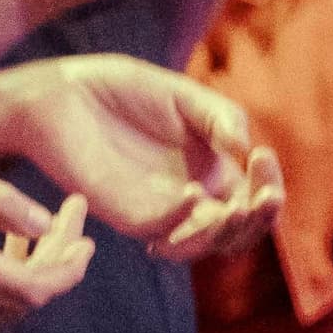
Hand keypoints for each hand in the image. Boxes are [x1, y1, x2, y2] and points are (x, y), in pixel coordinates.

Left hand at [9, 54, 283, 263]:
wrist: (63, 92)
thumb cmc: (122, 89)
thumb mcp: (184, 96)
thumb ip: (220, 117)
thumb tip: (246, 148)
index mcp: (211, 171)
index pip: (254, 197)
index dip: (269, 186)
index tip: (262, 155)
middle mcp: (189, 198)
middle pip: (238, 231)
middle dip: (259, 219)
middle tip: (264, 197)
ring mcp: (157, 210)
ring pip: (203, 243)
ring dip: (226, 232)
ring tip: (234, 206)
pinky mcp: (124, 213)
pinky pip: (161, 231)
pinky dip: (182, 221)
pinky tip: (192, 194)